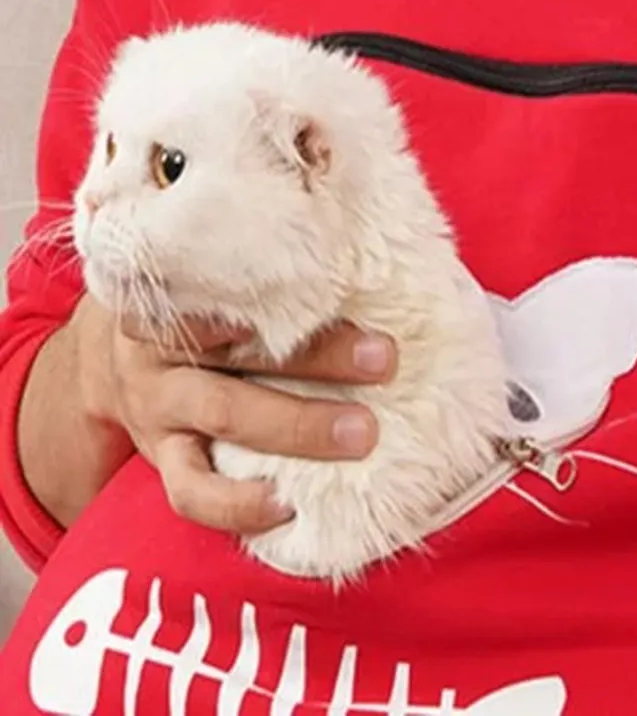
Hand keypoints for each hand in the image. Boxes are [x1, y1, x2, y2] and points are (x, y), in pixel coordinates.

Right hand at [76, 295, 395, 535]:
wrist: (112, 365)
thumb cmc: (201, 317)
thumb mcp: (217, 290)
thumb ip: (274, 288)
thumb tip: (371, 268)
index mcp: (182, 294)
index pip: (230, 283)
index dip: (281, 289)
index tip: (342, 284)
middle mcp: (164, 347)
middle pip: (240, 350)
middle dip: (318, 357)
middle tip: (384, 360)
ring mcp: (159, 406)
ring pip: (224, 414)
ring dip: (298, 427)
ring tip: (361, 434)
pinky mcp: (161, 458)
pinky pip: (191, 491)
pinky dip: (238, 504)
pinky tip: (289, 506)